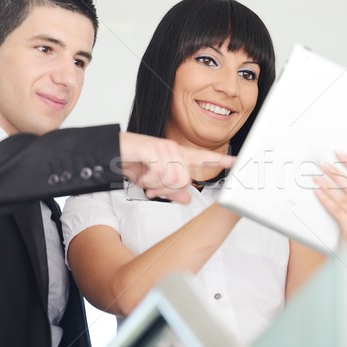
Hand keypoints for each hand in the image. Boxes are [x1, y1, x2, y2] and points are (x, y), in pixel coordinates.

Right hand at [119, 132, 234, 203]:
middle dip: (167, 190)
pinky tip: (141, 175)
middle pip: (185, 180)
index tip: (237, 161)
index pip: (203, 157)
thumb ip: (170, 191)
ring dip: (156, 185)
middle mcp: (174, 150)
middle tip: (152, 188)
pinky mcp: (154, 148)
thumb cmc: (132, 163)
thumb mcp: (153, 182)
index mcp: (177, 156)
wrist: (109, 152)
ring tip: (146, 180)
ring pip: (175, 178)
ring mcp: (165, 148)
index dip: (221, 160)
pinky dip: (149, 180)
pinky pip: (161, 173)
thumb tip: (187, 199)